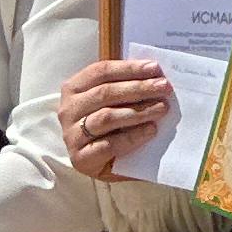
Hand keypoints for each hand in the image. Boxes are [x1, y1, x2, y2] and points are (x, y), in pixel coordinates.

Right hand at [58, 57, 174, 177]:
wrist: (98, 163)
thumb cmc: (107, 127)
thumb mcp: (111, 102)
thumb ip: (125, 86)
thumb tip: (155, 75)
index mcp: (74, 88)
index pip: (101, 72)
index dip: (129, 68)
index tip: (155, 68)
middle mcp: (68, 109)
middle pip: (105, 93)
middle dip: (138, 88)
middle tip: (164, 87)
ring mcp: (72, 134)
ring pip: (106, 117)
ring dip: (138, 111)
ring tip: (162, 108)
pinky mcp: (80, 158)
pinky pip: (109, 145)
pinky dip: (133, 136)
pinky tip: (151, 130)